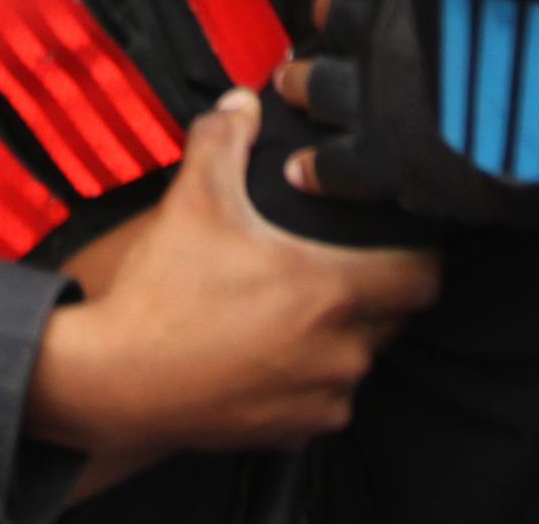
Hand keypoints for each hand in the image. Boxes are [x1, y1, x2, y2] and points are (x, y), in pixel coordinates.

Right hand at [26, 91, 436, 460]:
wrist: (116, 382)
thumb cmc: (161, 297)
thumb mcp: (192, 200)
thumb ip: (224, 139)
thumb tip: (244, 105)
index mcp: (331, 291)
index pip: (423, 275)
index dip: (418, 252)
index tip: (398, 238)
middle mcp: (340, 353)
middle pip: (394, 317)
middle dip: (375, 289)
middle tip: (337, 263)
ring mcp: (319, 399)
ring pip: (358, 359)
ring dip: (339, 335)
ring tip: (292, 309)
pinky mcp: (294, 433)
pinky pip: (324, 400)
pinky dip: (309, 377)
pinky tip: (268, 353)